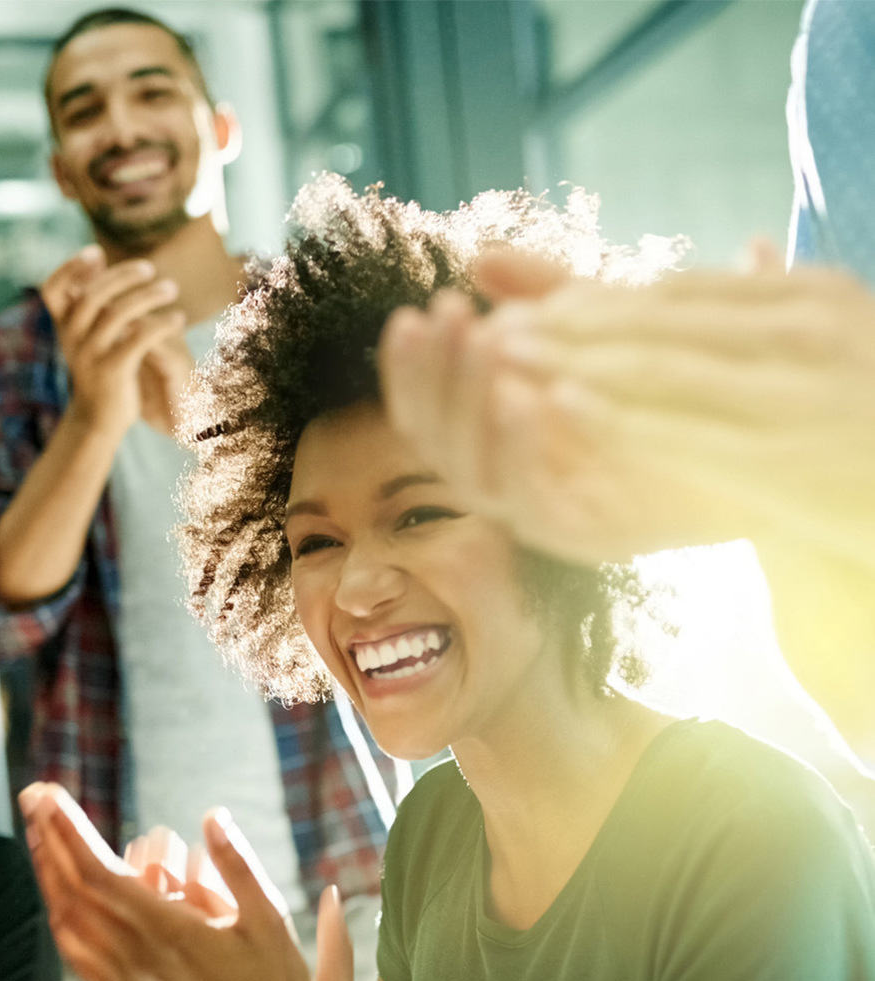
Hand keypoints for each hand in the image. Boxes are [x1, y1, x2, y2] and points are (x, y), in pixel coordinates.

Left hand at [19, 784, 347, 980]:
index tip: (48, 795)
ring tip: (39, 835)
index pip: (100, 873)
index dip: (69, 831)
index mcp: (169, 933)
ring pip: (69, 923)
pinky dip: (61, 920)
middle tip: (34, 796)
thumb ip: (238, 865)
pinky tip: (59, 901)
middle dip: (50, 838)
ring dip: (49, 874)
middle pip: (74, 890)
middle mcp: (138, 960)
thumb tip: (212, 816)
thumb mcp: (271, 919)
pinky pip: (79, 959)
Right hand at [44, 246, 187, 437]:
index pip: (52, 289)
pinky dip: (161, 324)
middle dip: (123, 276)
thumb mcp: (86, 332)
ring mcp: (91, 355)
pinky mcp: (113, 371)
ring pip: (118, 314)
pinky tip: (178, 318)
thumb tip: (97, 255)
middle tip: (150, 269)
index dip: (70, 268)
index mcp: (63, 326)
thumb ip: (90, 298)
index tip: (96, 252)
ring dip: (148, 296)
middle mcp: (72, 338)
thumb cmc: (97, 367)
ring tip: (171, 288)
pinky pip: (139, 339)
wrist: (98, 420)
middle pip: (92, 295)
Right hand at [379, 251, 874, 566]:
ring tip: (487, 341)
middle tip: (446, 315)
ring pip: (466, 473)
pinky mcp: (582, 536)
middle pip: (431, 442)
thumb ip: (544, 295)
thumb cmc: (675, 391)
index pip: (423, 412)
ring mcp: (539, 514)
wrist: (760, 453)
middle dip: (429, 376)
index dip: (410, 367)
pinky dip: (525, 448)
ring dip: (467, 406)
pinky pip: (530, 498)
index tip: (417, 310)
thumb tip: (479, 255)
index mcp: (495, 443)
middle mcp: (504, 484)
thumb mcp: (605, 331)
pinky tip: (540, 390)